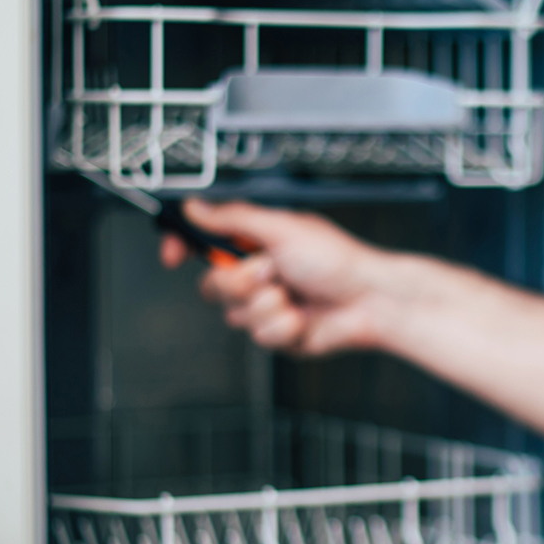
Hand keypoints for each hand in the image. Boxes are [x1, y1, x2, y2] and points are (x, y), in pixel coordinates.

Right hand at [160, 199, 394, 354]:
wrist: (371, 301)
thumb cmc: (339, 260)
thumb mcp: (282, 228)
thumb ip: (233, 218)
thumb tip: (194, 207)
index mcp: (255, 243)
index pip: (203, 243)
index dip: (181, 247)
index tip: (172, 254)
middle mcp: (257, 274)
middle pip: (212, 285)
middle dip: (240, 282)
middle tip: (270, 271)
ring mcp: (267, 305)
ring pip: (235, 315)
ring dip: (267, 305)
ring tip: (293, 294)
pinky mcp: (278, 334)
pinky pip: (259, 337)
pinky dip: (282, 326)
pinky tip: (302, 316)